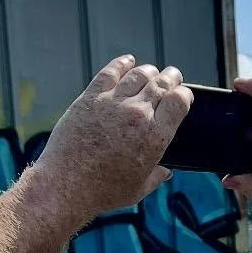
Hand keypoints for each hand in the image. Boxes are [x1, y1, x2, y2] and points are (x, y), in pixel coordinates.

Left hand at [31, 57, 192, 223]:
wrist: (67, 185)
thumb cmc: (103, 191)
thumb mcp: (139, 189)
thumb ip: (156, 177)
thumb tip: (165, 172)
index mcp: (155, 137)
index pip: (179, 101)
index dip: (185, 94)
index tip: (183, 95)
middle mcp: (138, 115)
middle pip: (162, 83)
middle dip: (172, 77)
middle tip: (173, 76)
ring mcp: (113, 103)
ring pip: (139, 74)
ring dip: (150, 71)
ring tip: (152, 72)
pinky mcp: (90, 98)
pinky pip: (110, 72)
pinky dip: (122, 63)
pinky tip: (127, 61)